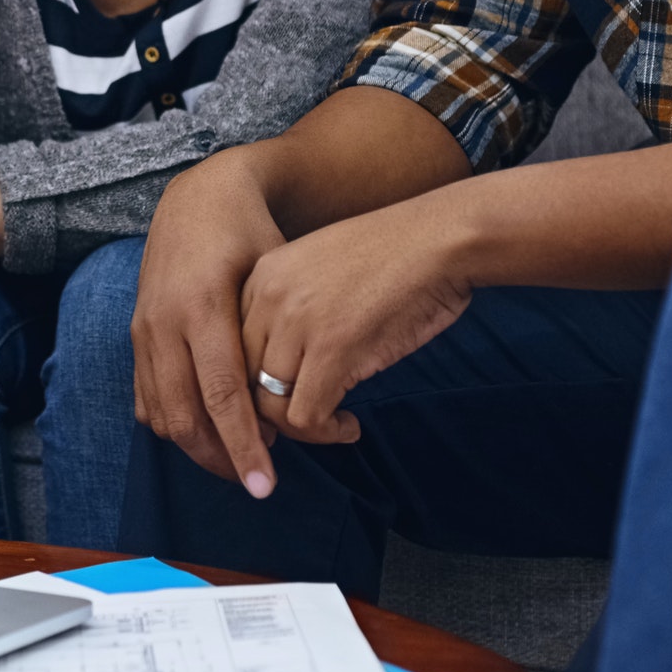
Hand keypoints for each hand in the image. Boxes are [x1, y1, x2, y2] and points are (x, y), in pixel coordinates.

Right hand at [130, 149, 285, 494]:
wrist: (198, 196)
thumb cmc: (249, 232)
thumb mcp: (275, 268)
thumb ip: (278, 332)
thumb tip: (298, 399)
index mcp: (203, 305)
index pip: (221, 394)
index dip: (243, 445)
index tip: (266, 486)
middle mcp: (165, 321)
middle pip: (185, 414)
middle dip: (220, 459)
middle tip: (258, 482)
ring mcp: (144, 328)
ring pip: (161, 413)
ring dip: (197, 446)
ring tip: (238, 456)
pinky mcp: (135, 331)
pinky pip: (144, 396)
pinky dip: (172, 424)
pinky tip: (205, 430)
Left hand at [239, 200, 472, 445]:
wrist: (441, 238)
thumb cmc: (395, 258)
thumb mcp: (321, 271)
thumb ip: (294, 310)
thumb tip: (286, 369)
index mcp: (261, 276)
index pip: (230, 347)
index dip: (254, 381)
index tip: (286, 396)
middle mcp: (267, 297)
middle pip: (240, 379)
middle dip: (269, 411)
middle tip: (309, 420)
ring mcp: (297, 323)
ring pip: (267, 405)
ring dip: (301, 430)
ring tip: (334, 424)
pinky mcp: (333, 349)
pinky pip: (304, 416)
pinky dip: (325, 433)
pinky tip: (349, 425)